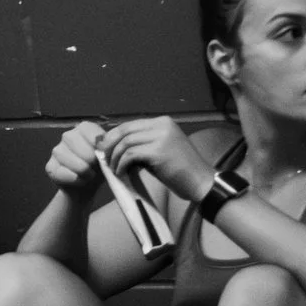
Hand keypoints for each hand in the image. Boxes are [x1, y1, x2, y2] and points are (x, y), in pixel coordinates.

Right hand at [44, 119, 108, 196]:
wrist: (87, 187)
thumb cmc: (99, 168)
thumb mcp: (108, 155)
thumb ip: (107, 148)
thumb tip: (102, 146)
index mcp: (83, 129)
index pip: (90, 130)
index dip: (100, 145)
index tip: (104, 155)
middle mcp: (67, 136)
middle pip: (84, 149)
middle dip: (93, 162)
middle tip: (96, 168)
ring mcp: (57, 151)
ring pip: (78, 164)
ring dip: (86, 173)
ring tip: (89, 175)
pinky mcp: (50, 167)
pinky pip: (66, 175)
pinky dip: (77, 181)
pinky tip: (80, 180)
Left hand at [99, 116, 213, 201]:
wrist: (202, 183)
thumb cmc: (181, 170)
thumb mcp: (161, 150)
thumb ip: (143, 144)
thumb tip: (116, 146)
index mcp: (163, 122)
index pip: (130, 124)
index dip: (113, 135)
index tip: (105, 148)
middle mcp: (162, 125)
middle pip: (125, 130)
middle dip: (110, 144)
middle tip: (103, 158)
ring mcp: (161, 137)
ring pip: (125, 142)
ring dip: (115, 157)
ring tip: (113, 169)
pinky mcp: (158, 151)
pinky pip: (130, 155)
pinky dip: (121, 164)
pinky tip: (121, 173)